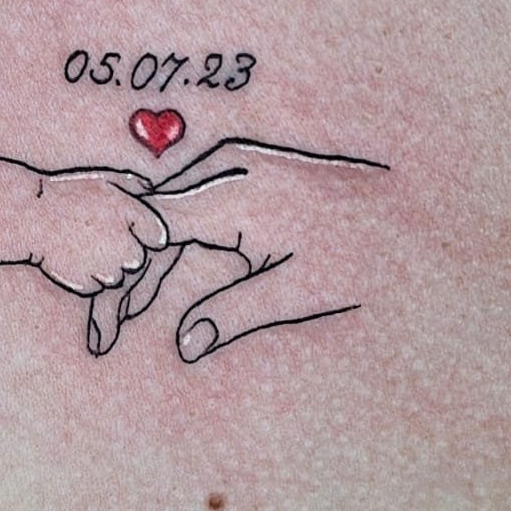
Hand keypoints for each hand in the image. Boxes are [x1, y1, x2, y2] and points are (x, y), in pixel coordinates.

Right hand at [0, 158, 169, 349]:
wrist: (32, 216)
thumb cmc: (68, 194)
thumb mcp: (106, 181)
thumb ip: (136, 187)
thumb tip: (154, 189)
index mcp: (135, 218)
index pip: (156, 237)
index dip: (144, 234)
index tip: (131, 230)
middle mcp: (127, 247)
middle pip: (137, 260)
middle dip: (123, 251)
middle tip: (96, 236)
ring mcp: (108, 269)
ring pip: (115, 277)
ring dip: (104, 266)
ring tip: (80, 244)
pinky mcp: (88, 285)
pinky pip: (93, 285)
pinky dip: (85, 276)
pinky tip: (70, 256)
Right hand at [89, 137, 388, 361]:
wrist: (410, 207)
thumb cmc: (364, 250)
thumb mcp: (301, 290)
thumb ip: (237, 312)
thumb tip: (185, 345)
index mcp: (234, 194)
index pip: (151, 238)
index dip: (120, 285)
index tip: (104, 331)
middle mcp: (224, 167)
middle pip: (147, 225)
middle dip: (119, 280)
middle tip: (100, 338)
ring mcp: (231, 164)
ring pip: (162, 217)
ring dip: (139, 267)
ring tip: (115, 322)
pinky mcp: (240, 171)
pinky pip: (187, 208)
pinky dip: (167, 249)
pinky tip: (152, 289)